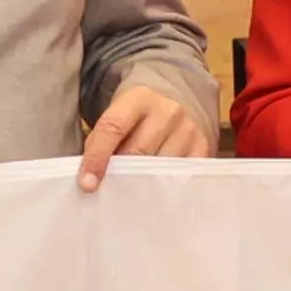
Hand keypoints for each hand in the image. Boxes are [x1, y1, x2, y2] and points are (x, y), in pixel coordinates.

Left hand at [80, 84, 206, 187]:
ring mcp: (188, 130)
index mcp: (140, 97)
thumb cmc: (140, 115)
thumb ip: (104, 139)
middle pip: (137, 152)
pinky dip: (164, 188)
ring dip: (141, 185)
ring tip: (130, 193)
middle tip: (106, 192)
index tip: (87, 184)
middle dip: (119, 175)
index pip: (113, 127)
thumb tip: (90, 178)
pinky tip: (153, 193)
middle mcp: (168, 111)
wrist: (180, 99)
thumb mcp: (120, 114)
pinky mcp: (203, 148)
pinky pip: (180, 177)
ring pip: (159, 169)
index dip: (97, 157)